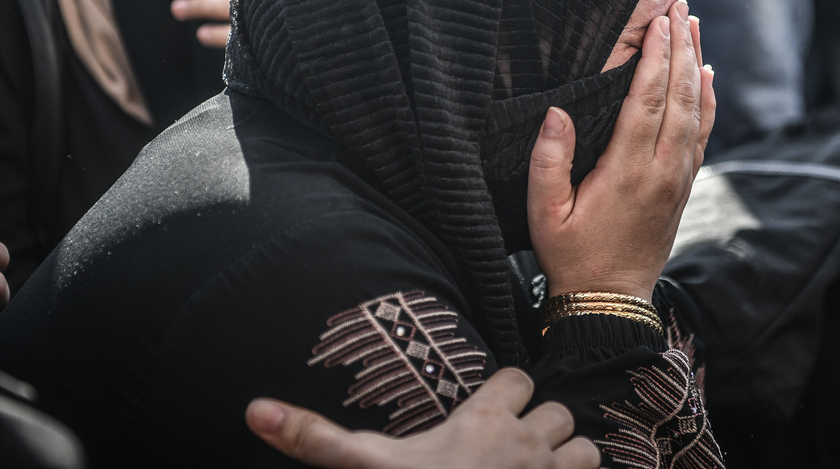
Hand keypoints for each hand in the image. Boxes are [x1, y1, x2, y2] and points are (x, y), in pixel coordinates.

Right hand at [246, 367, 598, 468]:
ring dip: (569, 458)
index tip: (490, 409)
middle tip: (515, 448)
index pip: (519, 378)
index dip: (508, 391)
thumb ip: (313, 438)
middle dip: (543, 425)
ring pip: (585, 448)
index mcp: (484, 422)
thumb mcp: (362, 466)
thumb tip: (254, 409)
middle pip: (557, 410)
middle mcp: (527, 444)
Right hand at [528, 0, 715, 300]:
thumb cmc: (570, 255)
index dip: (656, 57)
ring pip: (696, 111)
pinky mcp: (683, 186)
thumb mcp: (544, 213)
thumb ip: (549, 161)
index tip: (659, 22)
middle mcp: (662, 171)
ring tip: (693, 27)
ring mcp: (678, 178)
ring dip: (696, 66)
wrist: (610, 301)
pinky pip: (702, 133)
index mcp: (627, 171)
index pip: (647, 101)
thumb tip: (556, 111)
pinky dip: (707, 100)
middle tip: (679, 8)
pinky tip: (705, 76)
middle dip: (681, 48)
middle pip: (680, 97)